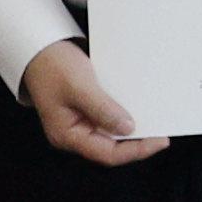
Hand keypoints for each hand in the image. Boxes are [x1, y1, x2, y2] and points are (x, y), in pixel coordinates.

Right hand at [18, 40, 157, 165]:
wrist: (39, 48)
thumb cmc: (52, 66)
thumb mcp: (80, 87)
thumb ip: (103, 109)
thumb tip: (129, 128)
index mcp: (68, 135)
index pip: (108, 154)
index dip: (136, 151)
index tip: (160, 141)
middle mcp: (73, 134)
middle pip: (111, 147)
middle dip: (137, 141)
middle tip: (162, 132)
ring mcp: (79, 123)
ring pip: (111, 134)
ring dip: (132, 127)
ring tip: (154, 120)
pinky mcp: (84, 110)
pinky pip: (108, 119)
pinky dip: (123, 114)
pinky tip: (138, 107)